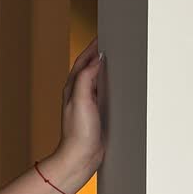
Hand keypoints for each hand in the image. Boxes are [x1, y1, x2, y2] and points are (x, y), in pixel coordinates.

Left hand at [55, 36, 106, 183]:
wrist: (81, 158)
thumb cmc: (78, 132)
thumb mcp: (81, 101)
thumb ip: (86, 78)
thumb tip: (96, 59)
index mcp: (72, 88)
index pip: (83, 60)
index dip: (92, 47)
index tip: (104, 35)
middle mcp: (78, 94)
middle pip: (89, 67)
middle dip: (99, 54)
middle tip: (113, 42)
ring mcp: (87, 104)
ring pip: (97, 79)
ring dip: (106, 67)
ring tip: (118, 57)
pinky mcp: (96, 114)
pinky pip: (104, 92)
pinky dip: (111, 83)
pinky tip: (120, 84)